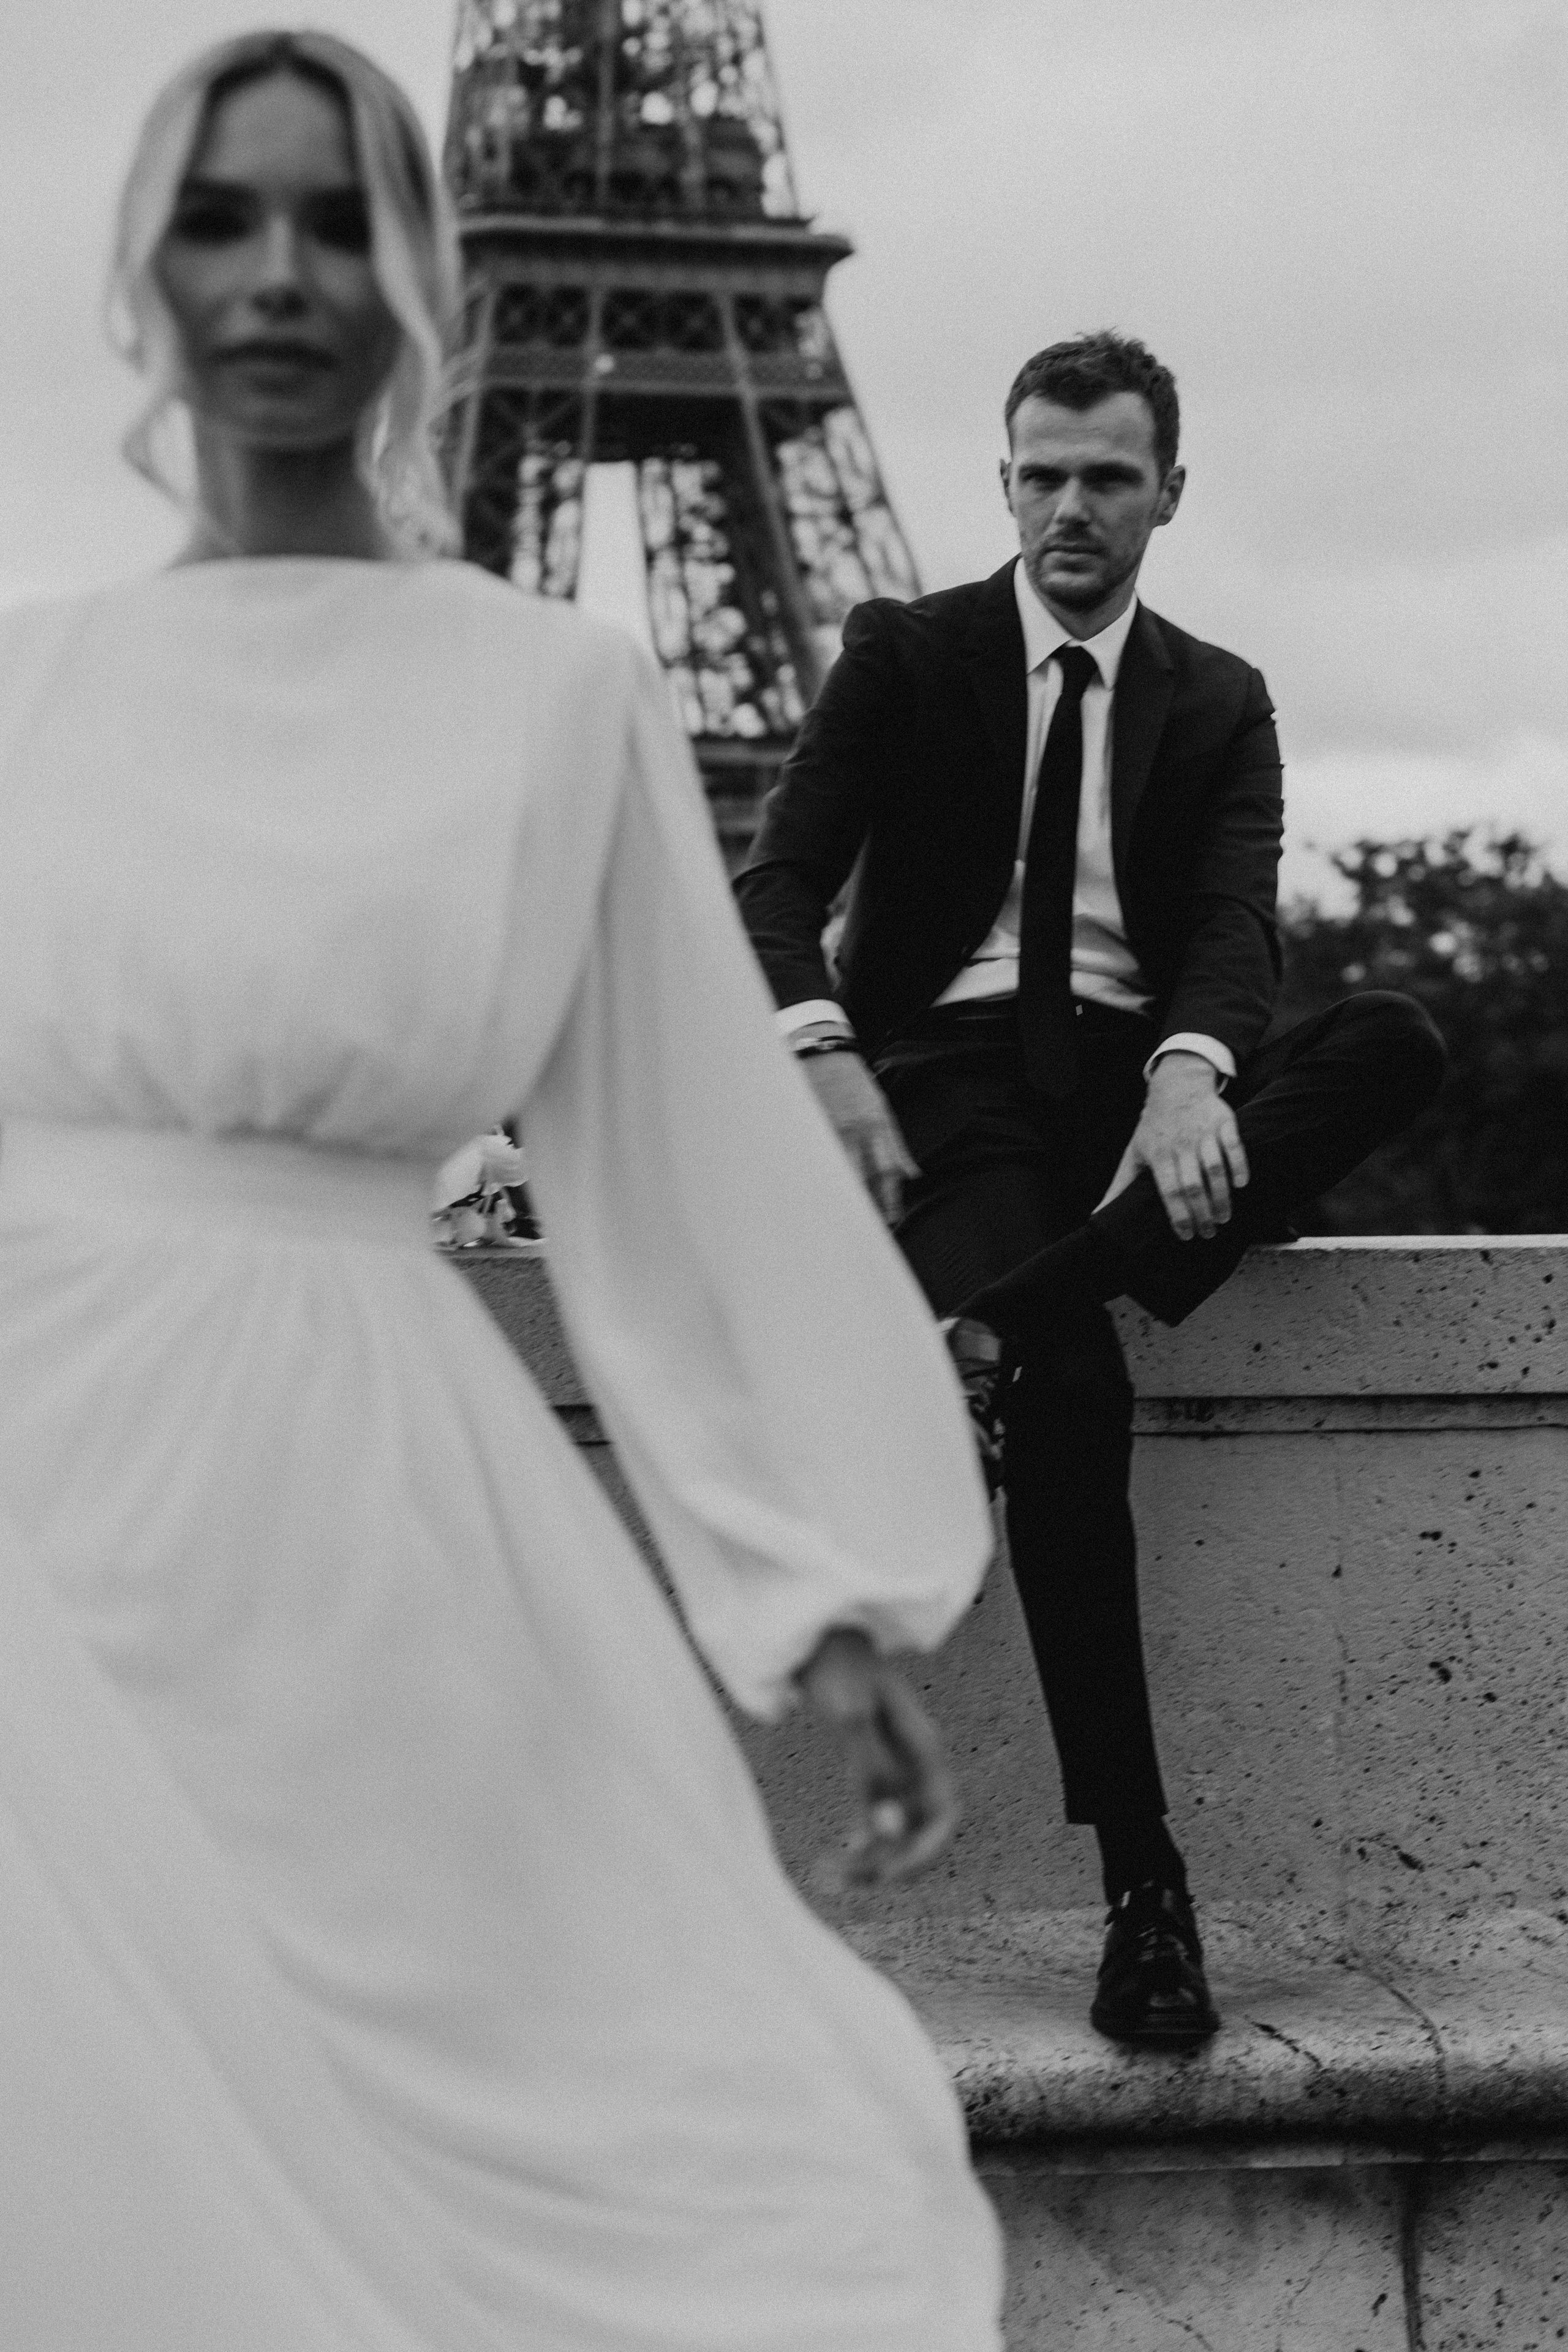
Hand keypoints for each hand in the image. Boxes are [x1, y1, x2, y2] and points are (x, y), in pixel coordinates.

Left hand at [795, 1627, 958, 1886]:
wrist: (821, 1643)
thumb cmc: (838, 1670)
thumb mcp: (850, 1714)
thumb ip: (867, 1766)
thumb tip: (880, 1824)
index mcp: (925, 1746)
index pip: (944, 1813)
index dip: (925, 1849)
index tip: (890, 1872)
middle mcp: (917, 1763)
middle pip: (920, 1829)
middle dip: (891, 1862)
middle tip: (848, 1882)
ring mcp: (898, 1769)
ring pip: (896, 1830)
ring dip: (869, 1858)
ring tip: (827, 1877)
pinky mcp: (875, 1771)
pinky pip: (877, 1819)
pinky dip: (860, 1841)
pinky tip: (836, 1855)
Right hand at [800, 1051, 917, 1225]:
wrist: (824, 1053)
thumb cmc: (855, 1083)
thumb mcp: (882, 1110)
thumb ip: (896, 1145)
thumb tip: (912, 1175)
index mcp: (877, 1125)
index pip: (887, 1169)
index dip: (891, 1198)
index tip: (892, 1219)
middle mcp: (855, 1129)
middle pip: (863, 1175)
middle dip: (867, 1204)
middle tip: (869, 1228)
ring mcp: (830, 1129)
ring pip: (838, 1170)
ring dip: (843, 1194)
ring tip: (843, 1217)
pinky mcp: (809, 1128)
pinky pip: (816, 1159)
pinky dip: (819, 1177)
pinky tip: (818, 1192)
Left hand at [1097, 1051, 1248, 1241]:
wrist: (1177, 1085)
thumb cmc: (1154, 1126)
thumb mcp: (1134, 1152)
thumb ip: (1121, 1184)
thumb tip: (1098, 1215)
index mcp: (1158, 1154)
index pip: (1169, 1191)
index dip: (1179, 1216)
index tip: (1187, 1236)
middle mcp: (1180, 1144)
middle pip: (1193, 1185)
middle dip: (1202, 1214)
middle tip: (1208, 1233)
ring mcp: (1203, 1132)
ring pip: (1215, 1169)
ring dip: (1221, 1197)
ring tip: (1223, 1217)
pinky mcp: (1223, 1122)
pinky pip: (1234, 1146)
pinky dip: (1239, 1166)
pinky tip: (1241, 1185)